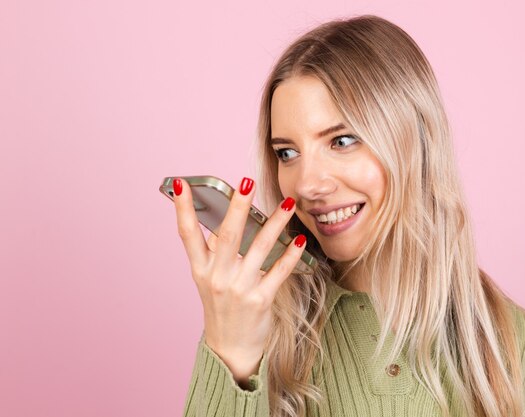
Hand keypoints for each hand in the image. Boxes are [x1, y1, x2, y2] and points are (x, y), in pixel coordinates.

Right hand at [172, 177, 305, 384]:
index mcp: (200, 270)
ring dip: (275, 223)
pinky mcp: (261, 300)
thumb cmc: (221, 307)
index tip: (181, 184)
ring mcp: (239, 289)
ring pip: (259, 248)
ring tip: (288, 204)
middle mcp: (217, 278)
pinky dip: (290, 254)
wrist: (231, 348)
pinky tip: (298, 238)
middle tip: (246, 182)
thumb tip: (224, 218)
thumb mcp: (208, 280)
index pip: (187, 234)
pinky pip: (279, 271)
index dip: (183, 209)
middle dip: (237, 207)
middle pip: (227, 235)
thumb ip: (214, 251)